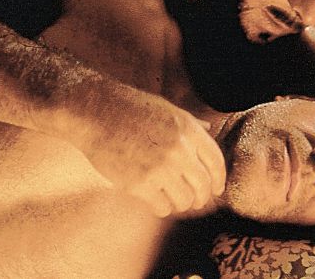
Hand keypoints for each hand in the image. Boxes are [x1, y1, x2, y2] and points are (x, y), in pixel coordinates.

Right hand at [83, 94, 225, 217]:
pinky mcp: (139, 184)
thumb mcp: (167, 108)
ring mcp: (160, 168)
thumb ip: (190, 123)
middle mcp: (179, 150)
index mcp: (188, 129)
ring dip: (181, 203)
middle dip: (201, 197)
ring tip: (173, 199)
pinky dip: (162, 207)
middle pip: (203, 186)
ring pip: (184, 200)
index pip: (216, 162)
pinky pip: (162, 207)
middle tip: (195, 201)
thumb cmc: (130, 107)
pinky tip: (156, 201)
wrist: (94, 112)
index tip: (216, 188)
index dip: (219, 179)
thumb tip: (209, 129)